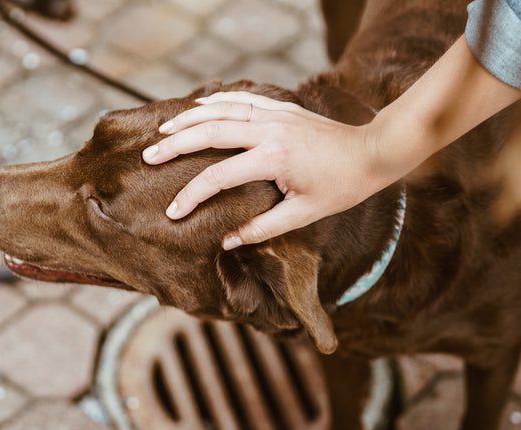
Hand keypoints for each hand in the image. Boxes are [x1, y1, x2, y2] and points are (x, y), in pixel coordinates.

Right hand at [142, 91, 390, 249]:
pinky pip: (241, 99)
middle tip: (148, 157)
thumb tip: (227, 240)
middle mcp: (269, 131)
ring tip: (162, 131)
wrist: (372, 153)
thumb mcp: (303, 215)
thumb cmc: (341, 188)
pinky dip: (217, 101)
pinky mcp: (281, 108)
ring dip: (189, 119)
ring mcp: (275, 114)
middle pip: (210, 133)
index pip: (219, 177)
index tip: (173, 212)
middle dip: (175, 146)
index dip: (192, 196)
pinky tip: (198, 107)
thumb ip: (263, 228)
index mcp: (274, 159)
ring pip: (221, 110)